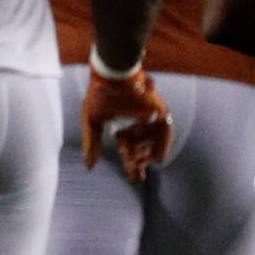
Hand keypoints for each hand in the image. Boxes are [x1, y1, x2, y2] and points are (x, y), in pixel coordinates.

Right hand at [83, 66, 173, 181]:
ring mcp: (153, 118)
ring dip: (145, 157)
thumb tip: (89, 166)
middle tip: (135, 177)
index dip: (132, 164)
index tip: (134, 178)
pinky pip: (165, 135)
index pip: (132, 150)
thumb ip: (92, 144)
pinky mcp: (161, 112)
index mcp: (127, 125)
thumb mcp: (92, 122)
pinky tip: (151, 155)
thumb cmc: (99, 95)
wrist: (111, 76)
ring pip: (156, 145)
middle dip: (138, 164)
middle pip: (145, 151)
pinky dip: (160, 147)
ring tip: (135, 160)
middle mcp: (142, 123)